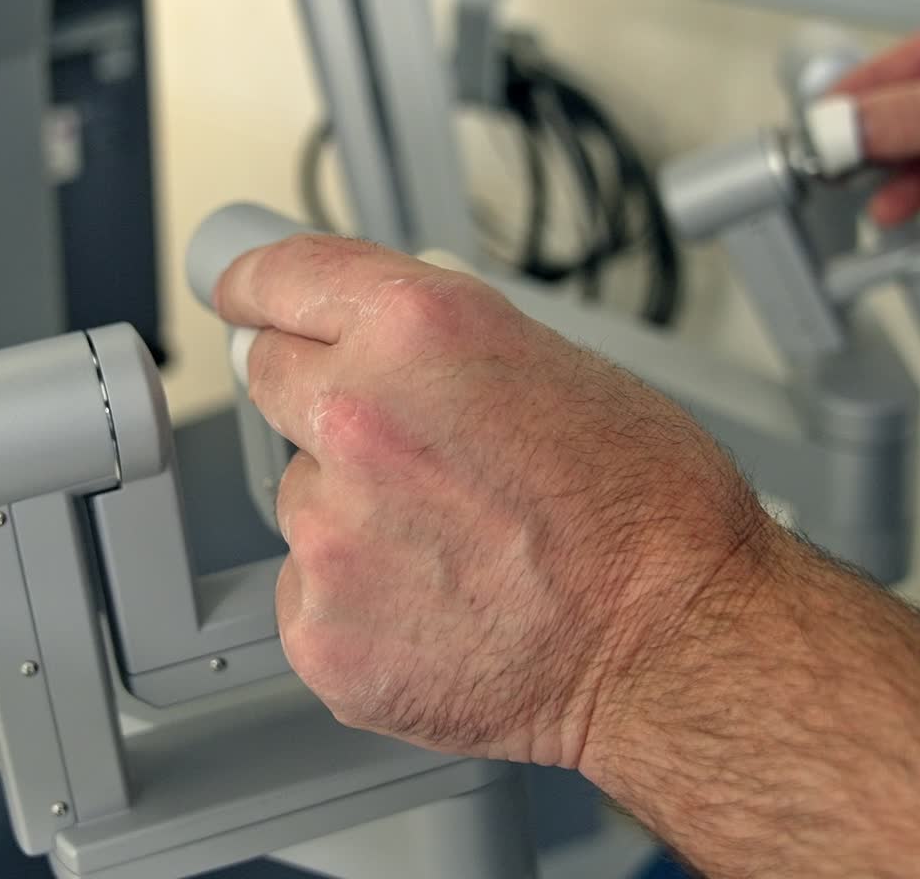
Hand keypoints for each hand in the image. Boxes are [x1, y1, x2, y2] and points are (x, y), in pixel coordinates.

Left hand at [214, 233, 766, 767]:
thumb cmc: (644, 503)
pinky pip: (308, 587)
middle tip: (403, 445)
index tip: (243, 295)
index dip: (256, 285)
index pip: (278, 277)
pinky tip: (437, 600)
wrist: (676, 641)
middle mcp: (357, 418)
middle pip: (269, 377)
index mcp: (415, 330)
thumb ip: (426, 336)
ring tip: (453, 542)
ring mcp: (331, 532)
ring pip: (300, 494)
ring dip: (352, 509)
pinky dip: (357, 594)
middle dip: (322, 399)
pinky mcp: (321, 630)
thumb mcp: (545, 356)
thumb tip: (359, 334)